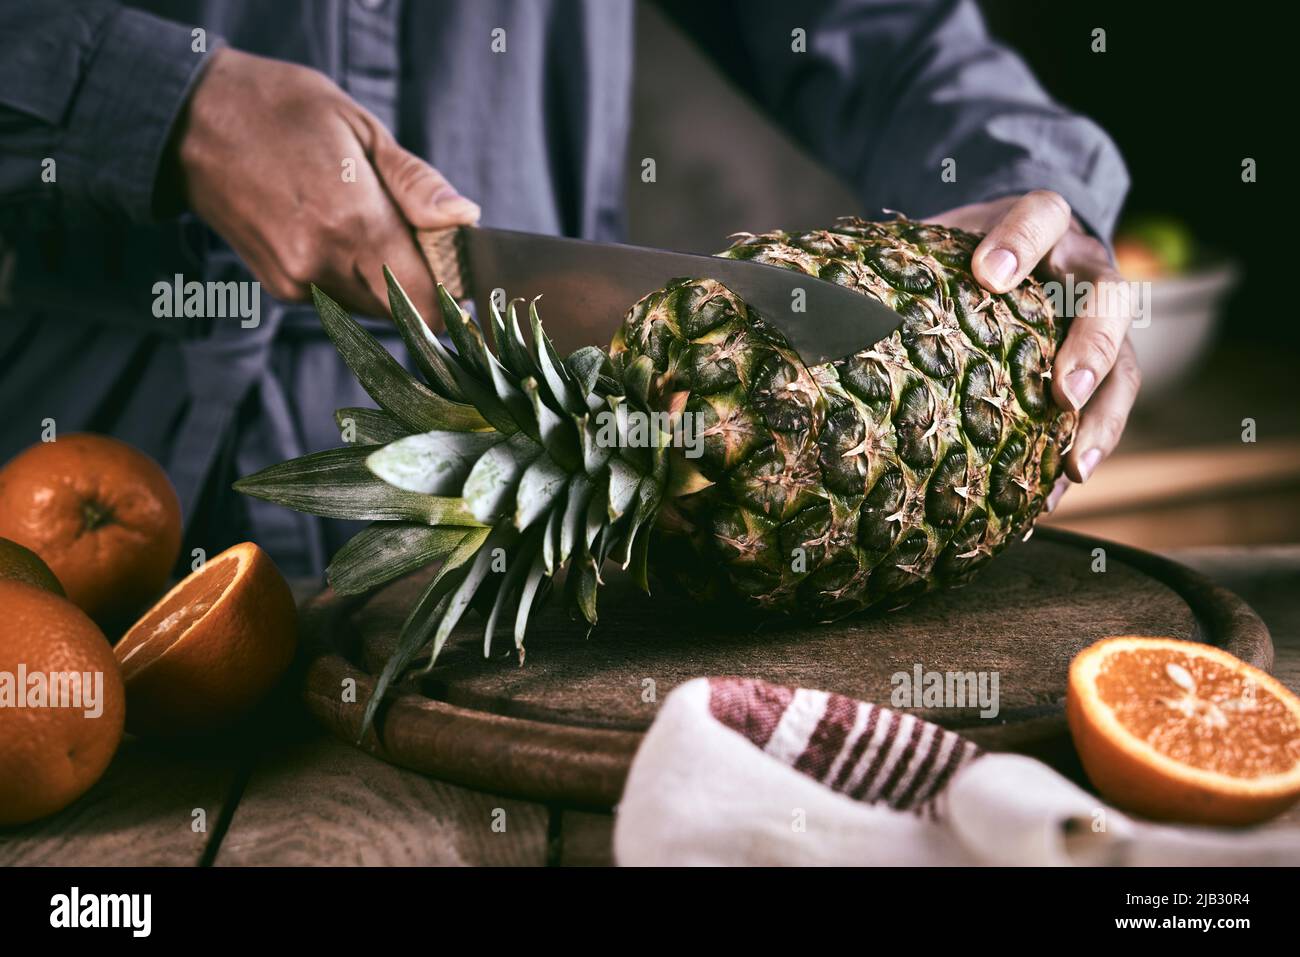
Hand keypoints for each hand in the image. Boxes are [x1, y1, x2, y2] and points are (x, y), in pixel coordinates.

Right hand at [168, 48, 478, 322]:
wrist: (190, 121)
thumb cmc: (280, 111)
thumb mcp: (360, 130)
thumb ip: (416, 185)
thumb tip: (464, 220)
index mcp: (352, 222)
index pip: (426, 298)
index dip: (450, 289)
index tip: (458, 266)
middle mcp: (323, 263)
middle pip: (403, 309)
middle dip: (422, 283)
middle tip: (421, 238)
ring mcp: (297, 282)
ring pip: (371, 307)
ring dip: (387, 281)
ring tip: (370, 223)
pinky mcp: (280, 287)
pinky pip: (338, 297)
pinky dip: (352, 276)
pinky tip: (336, 231)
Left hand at [931, 191, 1139, 505]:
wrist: (1013, 249)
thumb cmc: (966, 252)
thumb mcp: (944, 240)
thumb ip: (909, 259)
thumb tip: (811, 298)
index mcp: (1043, 224)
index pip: (1041, 215)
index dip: (1020, 242)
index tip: (988, 276)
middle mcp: (1084, 269)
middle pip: (1109, 295)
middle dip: (1090, 345)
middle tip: (1062, 391)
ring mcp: (1103, 322)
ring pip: (1126, 364)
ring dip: (1102, 416)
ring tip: (1074, 463)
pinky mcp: (1107, 369)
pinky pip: (1107, 412)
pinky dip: (1081, 454)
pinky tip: (1052, 494)